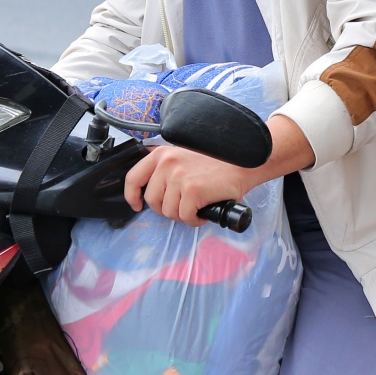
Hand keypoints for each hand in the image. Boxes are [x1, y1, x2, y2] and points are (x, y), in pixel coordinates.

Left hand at [125, 145, 262, 225]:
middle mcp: (167, 164)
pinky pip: (185, 217)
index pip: (133, 178)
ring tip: (196, 207)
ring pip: (168, 211)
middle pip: (152, 200)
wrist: (243, 163)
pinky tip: (203, 213)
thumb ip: (167, 168)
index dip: (132, 196)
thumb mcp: (184, 157)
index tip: (137, 205)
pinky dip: (194, 220)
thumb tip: (154, 189)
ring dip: (182, 215)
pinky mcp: (192, 190)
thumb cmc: (218, 163)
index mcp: (162, 154)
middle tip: (183, 206)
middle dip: (167, 209)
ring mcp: (179, 177)